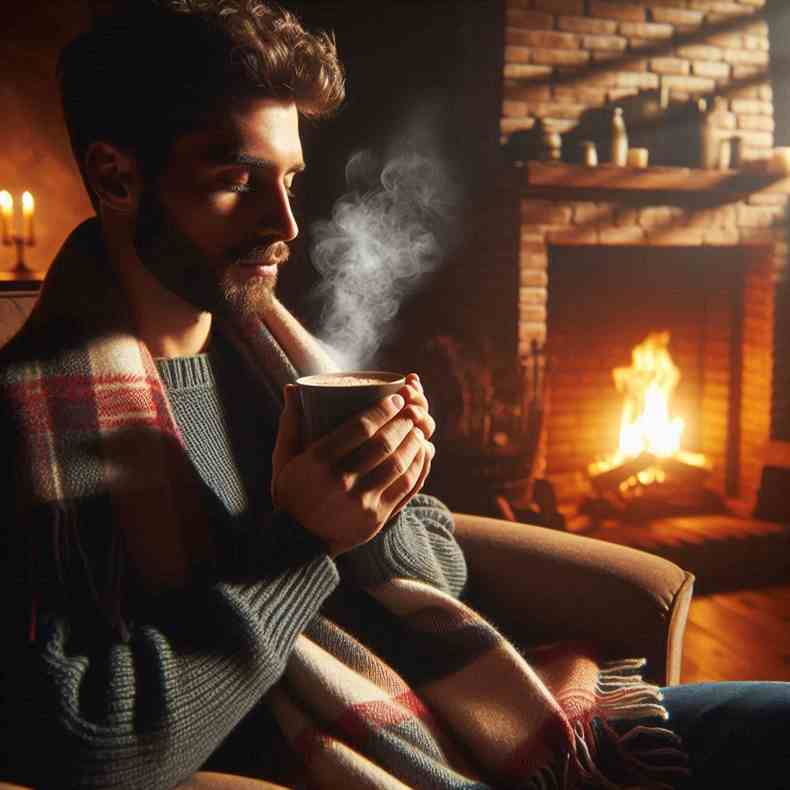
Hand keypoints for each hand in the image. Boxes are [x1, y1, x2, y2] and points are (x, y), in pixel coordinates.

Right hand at [271, 384, 432, 555]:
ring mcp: (361, 503)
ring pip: (399, 466)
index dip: (383, 410)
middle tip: (413, 408)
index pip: (359, 429)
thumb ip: (290, 423)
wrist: (297, 543)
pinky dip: (420, 467)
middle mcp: (341, 483)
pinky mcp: (377, 519)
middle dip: (404, 421)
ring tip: (419, 428)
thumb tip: (293, 387)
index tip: (395, 398)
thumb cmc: (292, 492)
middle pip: (384, 444)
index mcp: (318, 463)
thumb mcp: (284, 459)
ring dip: (415, 442)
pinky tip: (424, 453)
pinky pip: (407, 488)